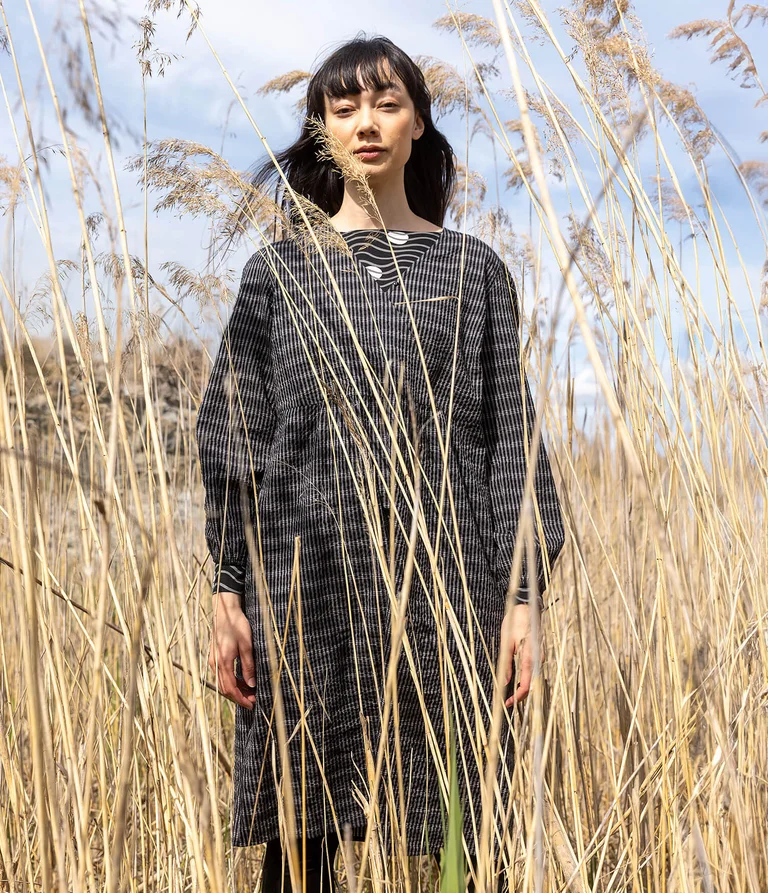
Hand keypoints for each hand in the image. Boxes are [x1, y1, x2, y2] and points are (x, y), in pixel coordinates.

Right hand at [208, 591, 256, 709]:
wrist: (225, 611)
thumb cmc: (237, 625)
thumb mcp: (247, 645)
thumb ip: (248, 666)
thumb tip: (251, 684)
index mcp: (223, 663)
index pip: (231, 689)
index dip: (241, 699)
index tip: (252, 705)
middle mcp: (215, 664)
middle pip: (225, 688)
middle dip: (239, 697)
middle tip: (253, 700)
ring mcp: (214, 660)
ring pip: (223, 682)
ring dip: (236, 689)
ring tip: (250, 691)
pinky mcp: (215, 656)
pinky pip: (222, 674)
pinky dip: (232, 680)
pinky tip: (242, 679)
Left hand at [500, 603, 542, 707]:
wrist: (528, 606)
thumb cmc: (515, 621)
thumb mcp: (506, 642)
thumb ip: (506, 663)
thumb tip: (504, 682)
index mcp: (529, 657)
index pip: (525, 685)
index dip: (516, 697)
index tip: (507, 704)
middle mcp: (538, 659)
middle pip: (530, 684)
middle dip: (519, 695)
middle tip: (505, 701)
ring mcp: (539, 656)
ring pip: (531, 678)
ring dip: (521, 686)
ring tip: (508, 693)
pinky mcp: (538, 652)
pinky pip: (532, 670)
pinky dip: (524, 677)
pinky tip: (515, 679)